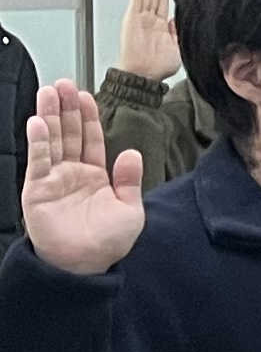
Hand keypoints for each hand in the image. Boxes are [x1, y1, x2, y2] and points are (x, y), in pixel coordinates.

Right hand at [19, 84, 145, 275]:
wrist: (85, 266)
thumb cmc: (107, 243)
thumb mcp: (130, 209)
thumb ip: (130, 179)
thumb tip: (131, 152)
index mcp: (95, 176)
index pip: (90, 139)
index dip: (88, 117)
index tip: (86, 96)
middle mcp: (72, 174)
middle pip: (69, 134)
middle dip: (66, 109)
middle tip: (64, 84)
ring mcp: (53, 180)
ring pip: (51, 141)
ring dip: (50, 116)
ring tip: (49, 93)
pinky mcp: (37, 190)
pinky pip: (38, 161)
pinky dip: (38, 141)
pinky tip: (38, 122)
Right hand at [114, 0, 177, 81]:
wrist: (144, 75)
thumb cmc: (158, 67)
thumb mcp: (177, 47)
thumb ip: (177, 32)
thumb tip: (178, 21)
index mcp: (161, 26)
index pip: (163, 2)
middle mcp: (150, 21)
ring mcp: (141, 19)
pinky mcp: (132, 20)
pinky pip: (136, 0)